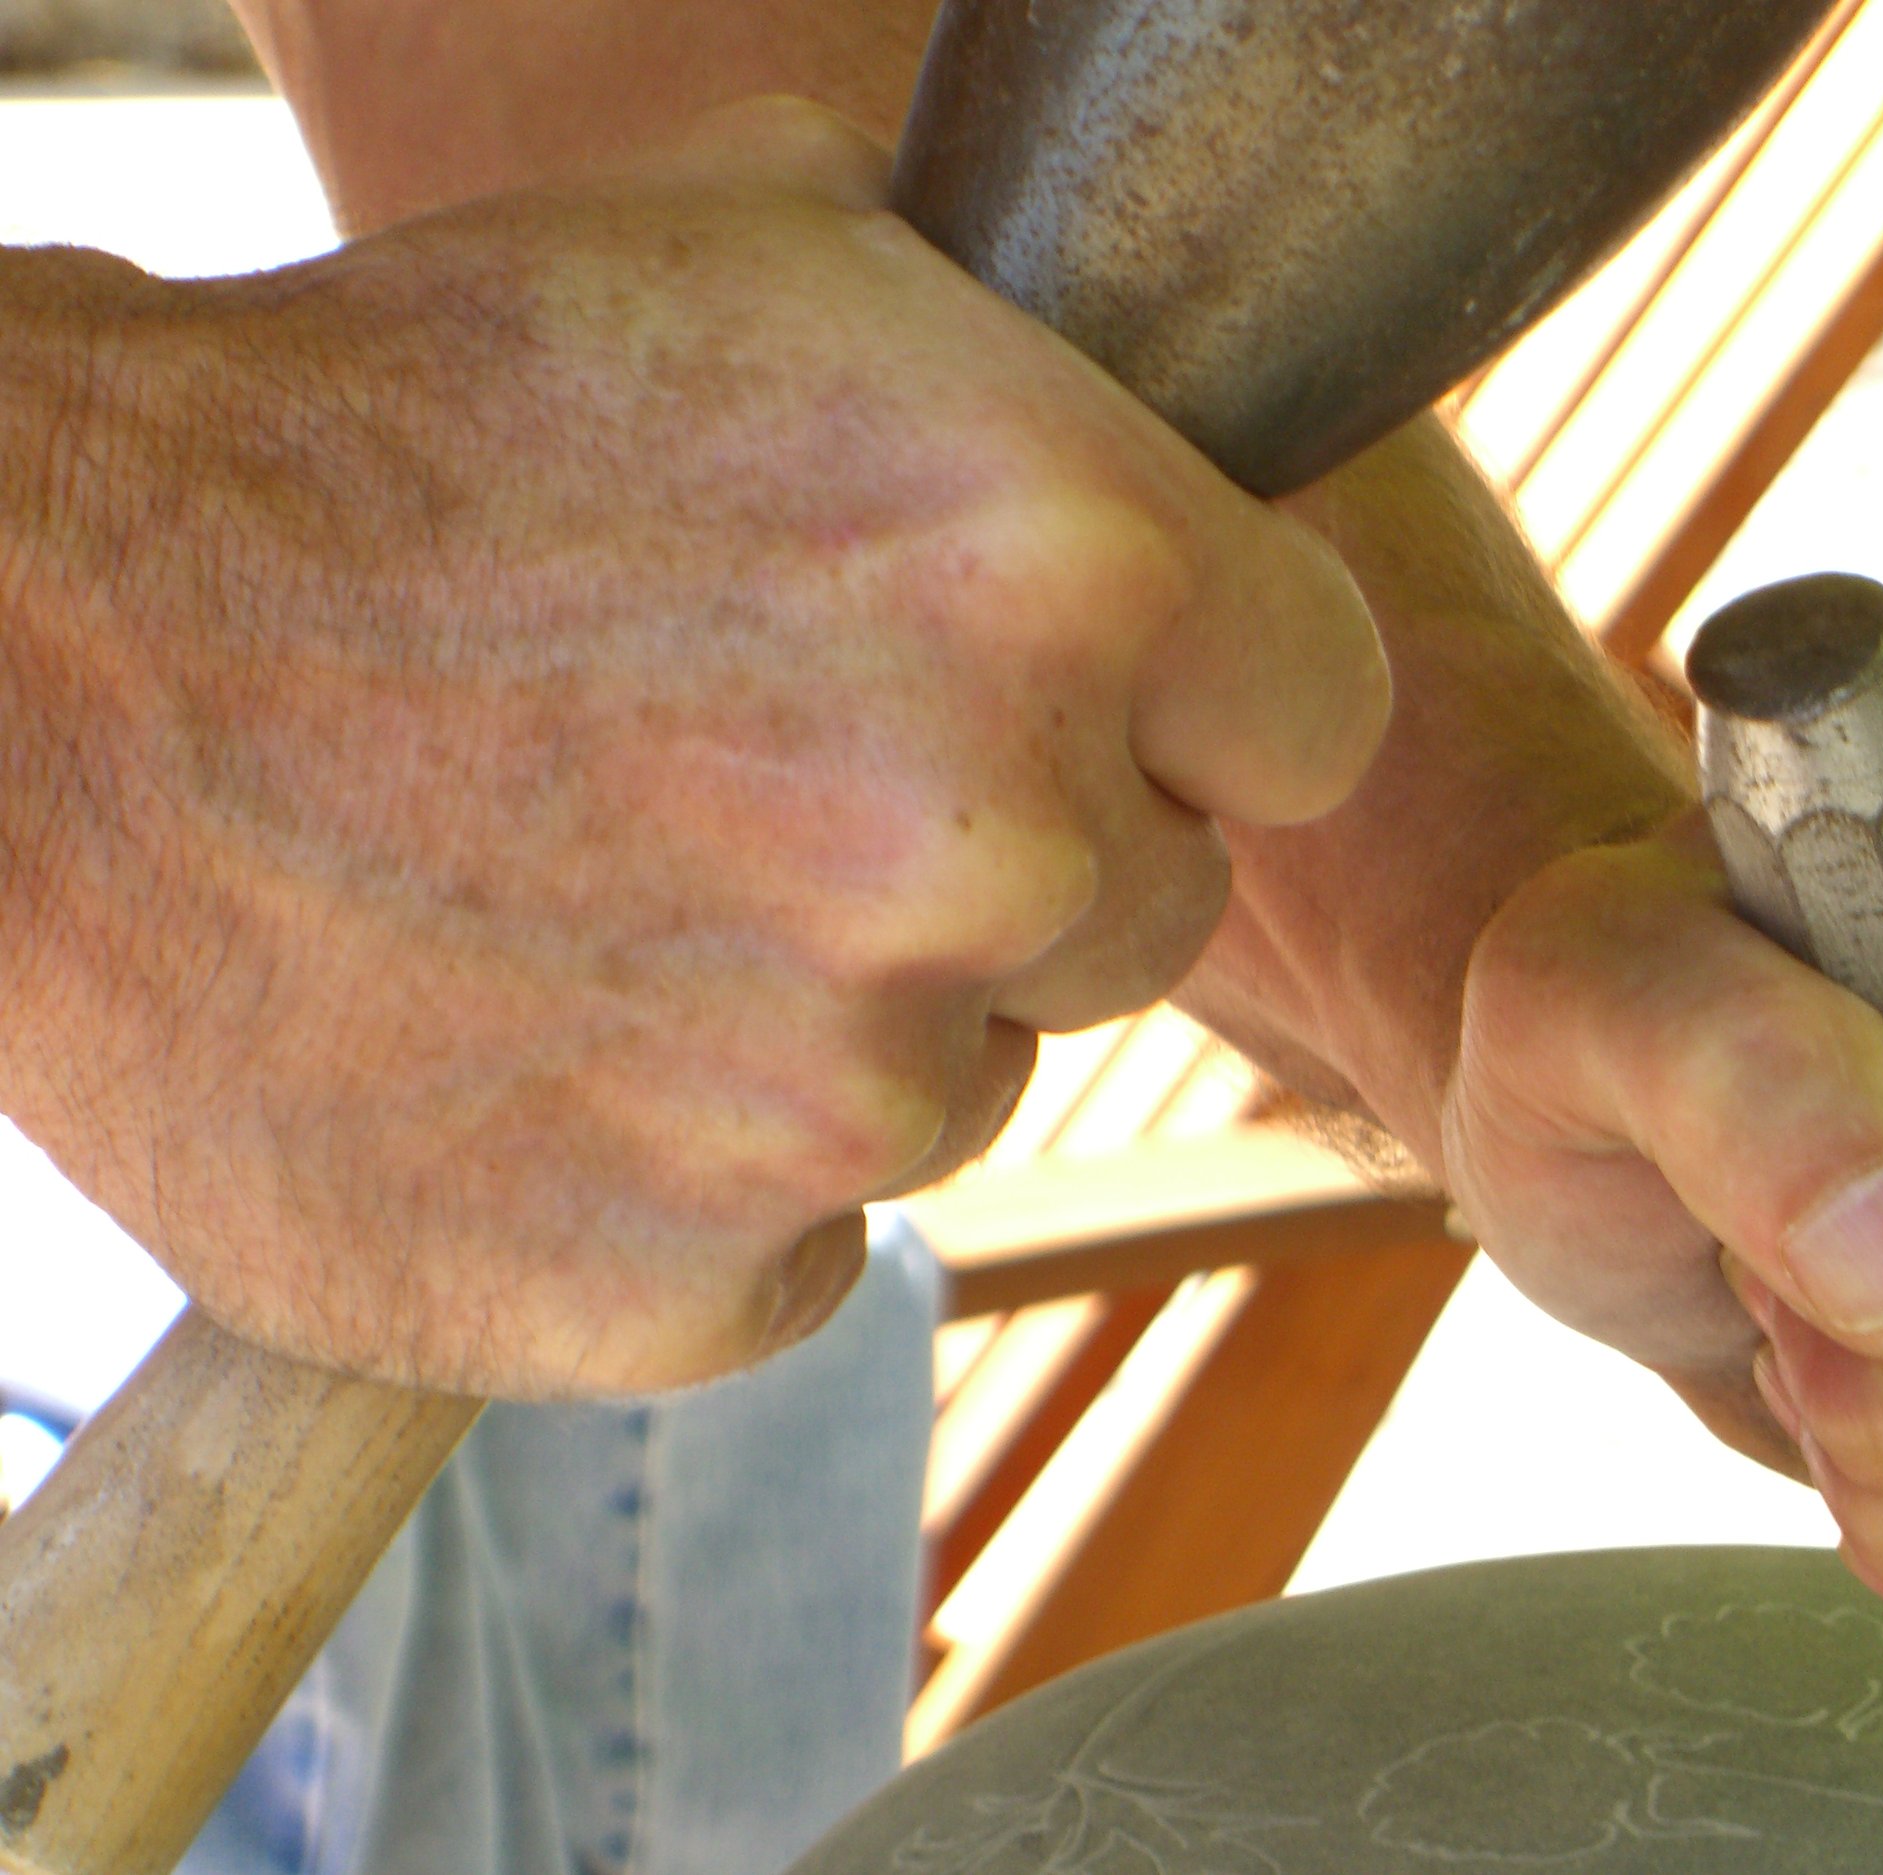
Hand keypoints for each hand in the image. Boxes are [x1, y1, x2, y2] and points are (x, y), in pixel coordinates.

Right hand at [0, 100, 1386, 1395]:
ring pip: (963, 1089)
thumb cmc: (418, 423)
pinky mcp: (667, 1284)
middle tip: (784, 779)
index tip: (1089, 703)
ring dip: (840, 1016)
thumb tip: (1176, 405)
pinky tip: (547, 1037)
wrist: (49, 654)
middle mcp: (983, 842)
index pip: (1313, 718)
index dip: (1202, 709)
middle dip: (1015, 863)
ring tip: (620, 884)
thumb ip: (1029, 358)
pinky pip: (792, 1251)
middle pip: (1147, 920)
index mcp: (1064, 561)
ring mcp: (824, 1091)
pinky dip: (694, 1176)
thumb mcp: (757, 254)